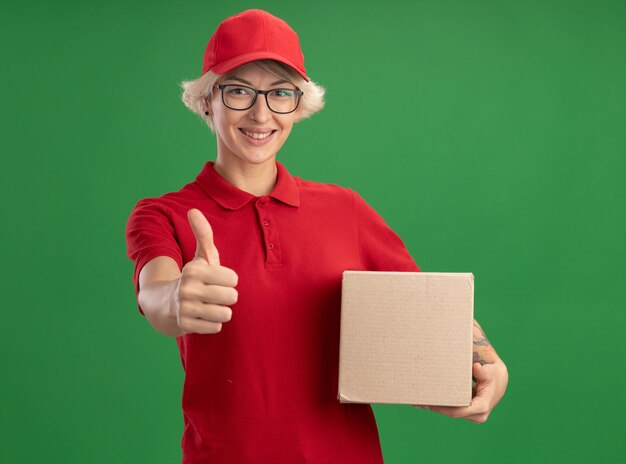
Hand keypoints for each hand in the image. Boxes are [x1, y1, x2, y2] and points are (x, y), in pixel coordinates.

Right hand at [173, 208, 238, 334]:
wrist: (165, 304)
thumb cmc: (193, 278)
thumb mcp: (200, 257)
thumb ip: (203, 234)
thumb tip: (193, 210)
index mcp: (194, 270)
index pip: (233, 278)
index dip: (229, 280)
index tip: (218, 279)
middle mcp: (187, 289)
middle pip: (232, 297)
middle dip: (227, 297)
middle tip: (215, 295)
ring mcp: (185, 308)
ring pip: (225, 314)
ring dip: (221, 311)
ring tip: (209, 306)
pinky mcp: (184, 325)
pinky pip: (216, 327)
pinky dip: (212, 324)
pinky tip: (202, 317)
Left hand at [413, 360, 508, 422]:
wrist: (498, 381)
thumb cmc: (493, 374)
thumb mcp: (490, 371)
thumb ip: (483, 371)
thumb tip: (476, 368)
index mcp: (481, 407)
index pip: (457, 411)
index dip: (441, 408)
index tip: (428, 403)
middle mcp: (478, 415)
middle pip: (452, 413)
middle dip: (435, 408)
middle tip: (417, 401)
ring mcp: (473, 416)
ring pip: (451, 413)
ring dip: (436, 407)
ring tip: (418, 401)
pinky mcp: (468, 413)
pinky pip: (453, 410)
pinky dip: (441, 406)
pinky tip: (427, 401)